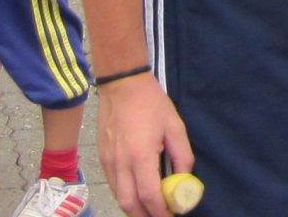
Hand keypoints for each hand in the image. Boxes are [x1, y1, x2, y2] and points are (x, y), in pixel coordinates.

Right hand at [97, 72, 192, 216]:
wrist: (121, 84)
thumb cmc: (151, 103)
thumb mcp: (175, 126)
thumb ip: (182, 155)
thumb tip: (185, 179)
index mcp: (141, 156)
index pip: (149, 196)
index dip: (161, 212)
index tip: (172, 215)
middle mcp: (121, 164)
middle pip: (130, 205)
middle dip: (145, 216)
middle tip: (160, 215)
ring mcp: (108, 163)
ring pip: (119, 198)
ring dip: (134, 208)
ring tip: (150, 208)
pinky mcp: (102, 159)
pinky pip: (113, 186)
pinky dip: (125, 196)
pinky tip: (137, 192)